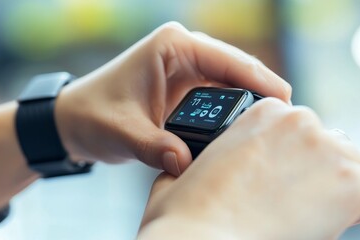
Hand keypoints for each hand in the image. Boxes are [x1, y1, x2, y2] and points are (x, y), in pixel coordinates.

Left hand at [55, 22, 290, 175]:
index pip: (227, 59)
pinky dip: (232, 115)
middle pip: (237, 70)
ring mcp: (188, 70)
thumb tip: (187, 163)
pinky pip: (220, 100)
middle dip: (261, 93)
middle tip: (283, 123)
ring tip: (270, 131)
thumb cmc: (92, 115)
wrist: (74, 121)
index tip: (285, 101)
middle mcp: (184, 52)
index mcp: (172, 46)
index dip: (260, 79)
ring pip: (232, 85)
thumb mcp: (123, 131)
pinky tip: (245, 134)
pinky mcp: (187, 90)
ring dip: (249, 106)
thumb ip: (156, 147)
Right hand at [138, 98, 359, 239]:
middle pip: (324, 142)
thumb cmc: (186, 214)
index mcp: (261, 113)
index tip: (278, 180)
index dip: (289, 157)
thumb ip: (190, 158)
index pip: (296, 128)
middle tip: (289, 199)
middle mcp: (298, 120)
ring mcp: (327, 148)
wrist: (201, 239)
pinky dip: (354, 206)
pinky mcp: (352, 181)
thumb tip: (186, 160)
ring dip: (330, 185)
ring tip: (302, 212)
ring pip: (347, 163)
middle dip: (310, 169)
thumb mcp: (181, 171)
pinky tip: (324, 219)